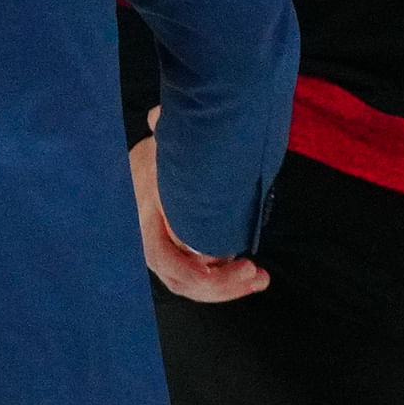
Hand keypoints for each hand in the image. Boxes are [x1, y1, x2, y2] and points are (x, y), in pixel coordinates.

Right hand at [130, 109, 269, 302]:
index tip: (216, 267)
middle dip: (220, 285)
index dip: (188, 269)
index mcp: (143, 216)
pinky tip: (248, 274)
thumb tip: (156, 117)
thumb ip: (162, 131)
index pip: (160, 255)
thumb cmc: (166, 153)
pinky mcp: (182, 256)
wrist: (165, 160)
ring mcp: (166, 252)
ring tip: (260, 278)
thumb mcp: (165, 143)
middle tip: (254, 273)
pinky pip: (200, 277)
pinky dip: (224, 279)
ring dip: (228, 286)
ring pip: (194, 284)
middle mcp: (150, 241)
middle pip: (181, 279)